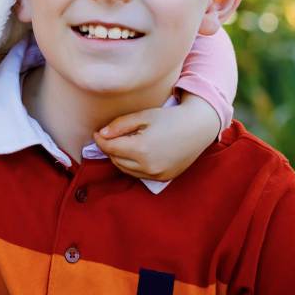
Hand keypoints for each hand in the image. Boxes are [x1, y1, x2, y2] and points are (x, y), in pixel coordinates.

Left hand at [93, 94, 220, 181]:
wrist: (198, 128)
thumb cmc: (170, 118)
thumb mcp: (143, 116)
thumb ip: (119, 125)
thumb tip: (101, 134)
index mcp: (141, 149)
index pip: (110, 148)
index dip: (100, 140)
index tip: (96, 133)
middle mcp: (148, 166)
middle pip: (116, 160)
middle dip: (110, 148)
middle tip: (109, 136)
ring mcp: (156, 175)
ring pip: (126, 170)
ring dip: (119, 158)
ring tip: (123, 144)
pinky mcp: (163, 178)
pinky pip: (139, 175)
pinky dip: (133, 166)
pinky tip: (136, 153)